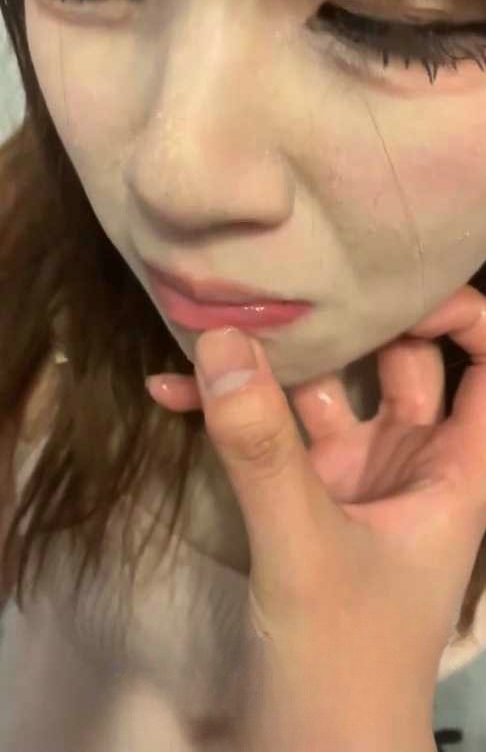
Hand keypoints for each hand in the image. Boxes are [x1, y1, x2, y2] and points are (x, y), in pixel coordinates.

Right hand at [146, 285, 485, 748]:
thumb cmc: (342, 659)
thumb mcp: (305, 549)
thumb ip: (263, 449)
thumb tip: (224, 344)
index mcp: (455, 472)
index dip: (464, 317)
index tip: (398, 287)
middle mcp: (410, 463)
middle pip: (401, 364)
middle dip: (347, 326)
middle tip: (284, 284)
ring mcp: (353, 479)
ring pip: (326, 394)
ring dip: (272, 367)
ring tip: (212, 327)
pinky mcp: (302, 499)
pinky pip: (272, 438)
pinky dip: (232, 418)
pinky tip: (171, 396)